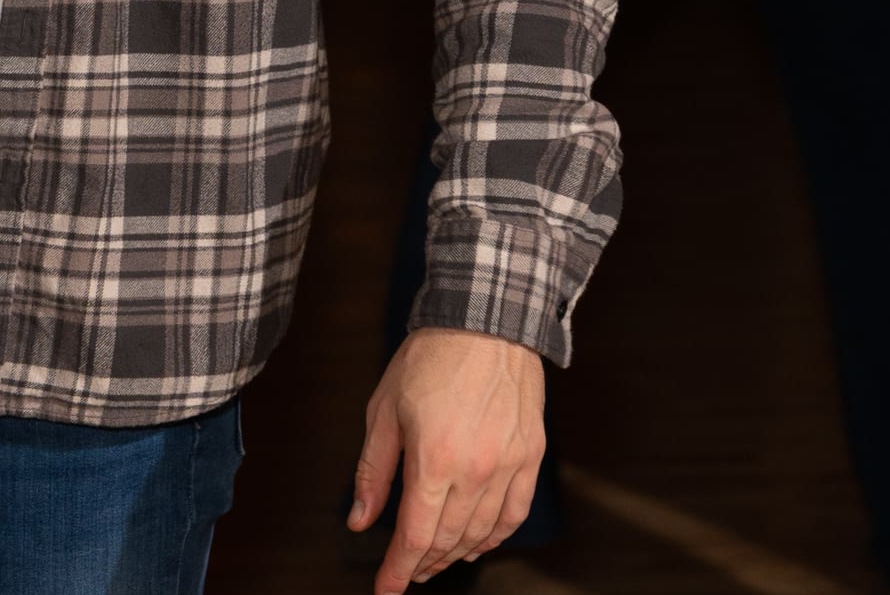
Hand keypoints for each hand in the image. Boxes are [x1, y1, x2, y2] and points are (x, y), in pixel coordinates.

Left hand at [349, 327, 544, 588]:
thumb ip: (373, 472)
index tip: (386, 589)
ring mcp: (508, 466)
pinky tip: (479, 542)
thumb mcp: (384, 411)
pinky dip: (495, 536)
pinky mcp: (530, 457)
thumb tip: (359, 518)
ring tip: (437, 559)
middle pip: (448, 541)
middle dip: (424, 563)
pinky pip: (514, 514)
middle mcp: (475, 471)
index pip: (415, 537)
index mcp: (434, 460)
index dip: (398, 570)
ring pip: (481, 533)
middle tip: (407, 570)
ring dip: (457, 554)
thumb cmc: (431, 358)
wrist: (486, 320)